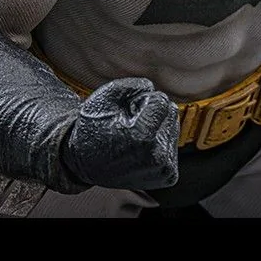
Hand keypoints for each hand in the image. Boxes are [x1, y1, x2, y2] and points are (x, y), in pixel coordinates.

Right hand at [61, 77, 180, 189]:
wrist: (86, 163)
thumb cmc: (94, 128)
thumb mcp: (104, 98)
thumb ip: (130, 85)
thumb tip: (151, 88)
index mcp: (142, 137)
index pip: (161, 101)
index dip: (141, 101)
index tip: (125, 114)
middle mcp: (156, 157)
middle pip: (171, 112)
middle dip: (151, 112)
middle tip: (128, 126)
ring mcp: (163, 169)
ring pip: (173, 126)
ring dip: (155, 127)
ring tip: (132, 138)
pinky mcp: (168, 176)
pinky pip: (173, 143)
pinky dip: (159, 141)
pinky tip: (141, 149)